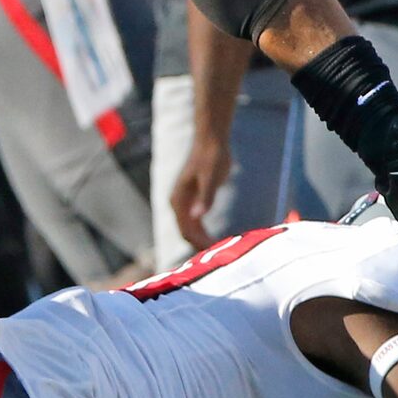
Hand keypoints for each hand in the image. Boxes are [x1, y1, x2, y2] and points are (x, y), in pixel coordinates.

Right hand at [170, 130, 230, 249]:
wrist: (211, 141)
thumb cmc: (212, 157)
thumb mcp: (211, 178)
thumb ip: (206, 197)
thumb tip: (197, 216)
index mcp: (179, 200)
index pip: (186, 231)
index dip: (200, 244)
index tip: (217, 252)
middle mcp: (177, 203)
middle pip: (186, 233)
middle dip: (200, 245)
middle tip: (220, 256)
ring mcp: (184, 202)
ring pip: (189, 229)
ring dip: (202, 240)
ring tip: (219, 249)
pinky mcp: (192, 199)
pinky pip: (195, 223)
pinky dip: (203, 232)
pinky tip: (216, 238)